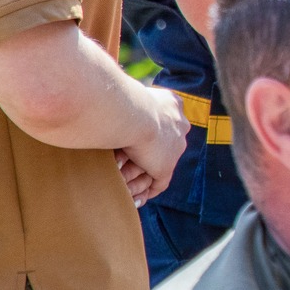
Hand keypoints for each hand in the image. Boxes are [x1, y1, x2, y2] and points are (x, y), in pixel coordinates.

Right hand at [117, 87, 187, 206]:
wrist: (128, 113)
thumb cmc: (117, 98)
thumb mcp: (125, 92)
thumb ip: (125, 97)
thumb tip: (109, 94)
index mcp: (172, 103)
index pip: (168, 119)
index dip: (156, 129)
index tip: (144, 136)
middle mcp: (180, 124)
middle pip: (170, 141)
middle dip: (156, 150)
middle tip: (137, 159)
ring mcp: (176, 146)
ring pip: (163, 162)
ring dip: (147, 171)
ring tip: (131, 178)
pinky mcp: (166, 166)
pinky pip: (160, 182)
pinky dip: (149, 190)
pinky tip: (137, 196)